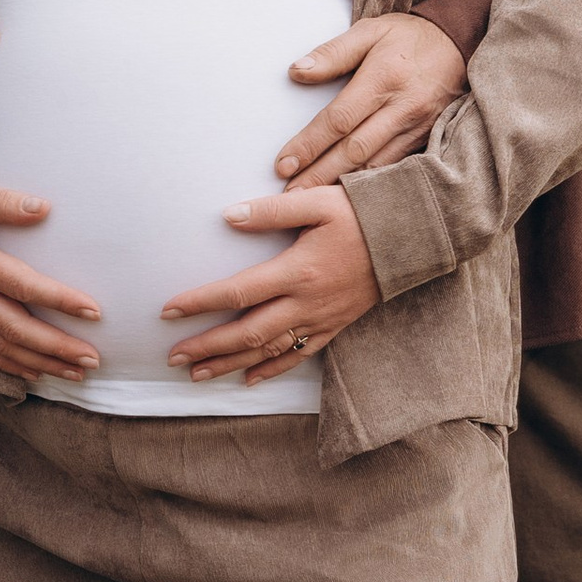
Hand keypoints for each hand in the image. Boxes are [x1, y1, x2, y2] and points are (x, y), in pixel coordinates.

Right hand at [0, 172, 99, 385]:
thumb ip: (4, 202)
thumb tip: (45, 209)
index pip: (23, 287)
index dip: (60, 301)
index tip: (93, 312)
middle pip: (15, 329)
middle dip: (57, 348)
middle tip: (93, 359)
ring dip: (39, 363)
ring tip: (75, 373)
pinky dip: (7, 365)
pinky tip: (33, 373)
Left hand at [162, 186, 379, 385]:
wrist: (413, 237)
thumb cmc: (364, 213)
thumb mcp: (317, 202)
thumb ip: (271, 211)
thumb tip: (227, 217)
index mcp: (297, 271)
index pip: (237, 292)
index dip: (199, 303)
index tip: (167, 312)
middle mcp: (306, 303)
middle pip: (247, 332)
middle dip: (207, 347)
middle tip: (173, 358)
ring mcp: (322, 319)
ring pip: (269, 350)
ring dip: (231, 364)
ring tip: (198, 375)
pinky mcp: (336, 326)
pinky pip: (300, 355)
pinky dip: (272, 369)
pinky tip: (249, 379)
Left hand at [274, 12, 467, 181]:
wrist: (461, 42)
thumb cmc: (408, 36)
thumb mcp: (370, 31)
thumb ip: (333, 52)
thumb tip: (297, 71)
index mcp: (383, 78)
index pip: (339, 119)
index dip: (310, 144)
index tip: (283, 164)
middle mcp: (403, 108)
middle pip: (355, 150)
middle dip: (320, 175)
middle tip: (290, 195)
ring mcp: (419, 127)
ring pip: (377, 165)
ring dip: (343, 187)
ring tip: (312, 201)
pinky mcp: (428, 138)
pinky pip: (396, 167)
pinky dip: (371, 184)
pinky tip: (350, 197)